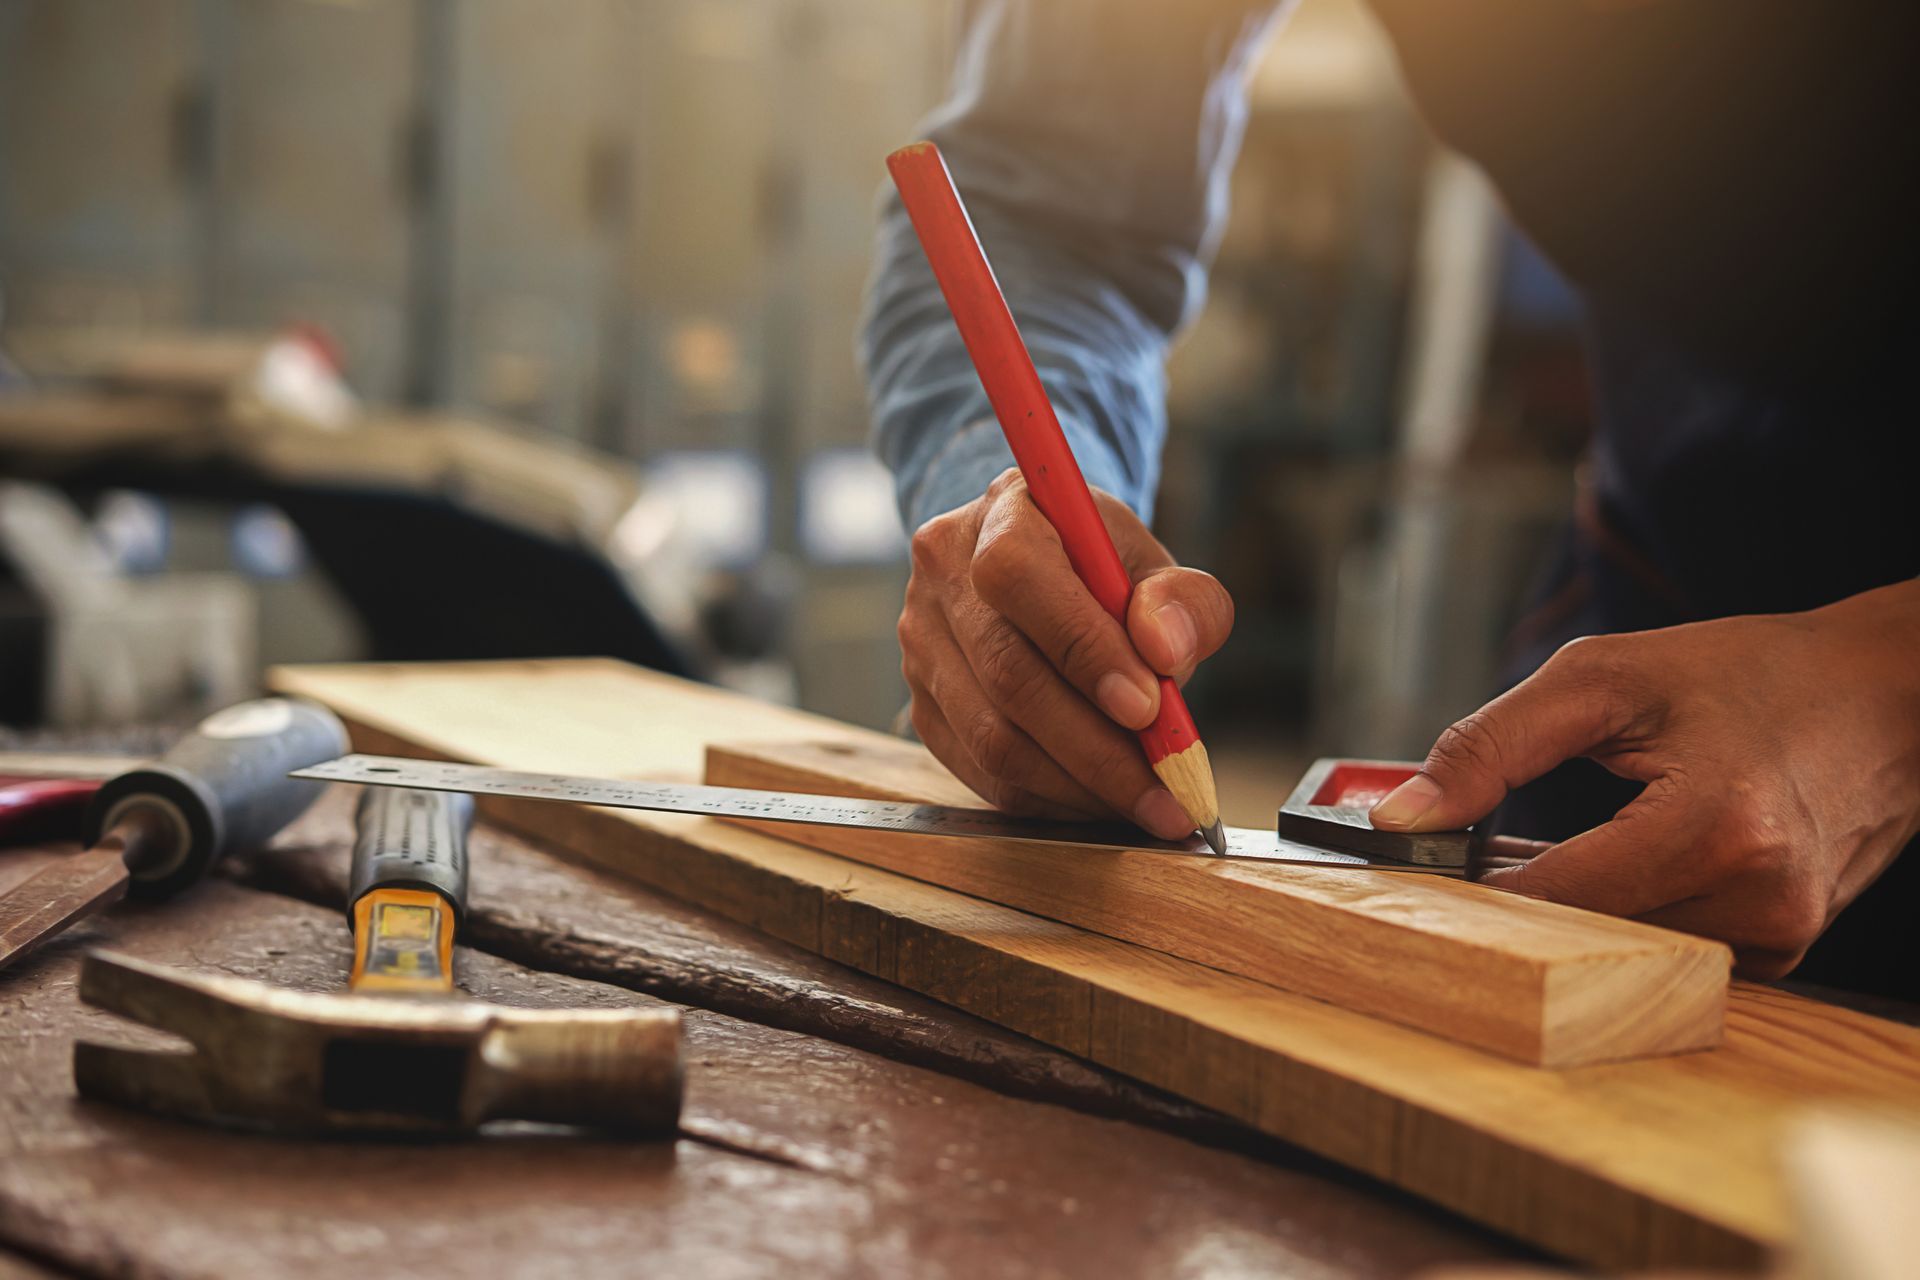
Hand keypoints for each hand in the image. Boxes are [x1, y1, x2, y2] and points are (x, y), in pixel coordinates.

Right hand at [899, 467, 1233, 837]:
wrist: (1040, 570)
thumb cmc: (1102, 569)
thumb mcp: (1156, 565)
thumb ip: (1183, 600)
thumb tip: (1165, 651)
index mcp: (1001, 513)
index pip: (1019, 576)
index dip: (1082, 648)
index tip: (1148, 706)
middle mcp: (943, 574)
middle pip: (1007, 673)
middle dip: (1097, 745)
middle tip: (1167, 785)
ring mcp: (922, 644)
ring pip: (993, 737)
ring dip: (1079, 784)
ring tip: (1148, 802)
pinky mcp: (922, 706)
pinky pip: (982, 772)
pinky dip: (1050, 799)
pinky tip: (1101, 801)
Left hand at [1370, 580, 1919, 977]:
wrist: (1886, 694)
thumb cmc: (1748, 674)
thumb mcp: (1603, 678)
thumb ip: (1490, 746)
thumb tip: (1404, 817)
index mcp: (1717, 825)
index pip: (1554, 895)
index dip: (1475, 885)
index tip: (1425, 867)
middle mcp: (1759, 897)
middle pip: (1584, 935)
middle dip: (1520, 898)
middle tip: (1483, 848)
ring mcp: (1780, 935)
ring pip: (1621, 951)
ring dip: (1574, 909)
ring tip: (1560, 840)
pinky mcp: (1784, 950)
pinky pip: (1669, 951)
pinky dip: (1628, 914)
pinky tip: (1620, 863)